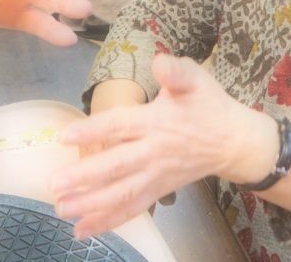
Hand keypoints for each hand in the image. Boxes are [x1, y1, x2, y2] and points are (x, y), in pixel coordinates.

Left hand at [50, 54, 255, 239]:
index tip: (64, 136)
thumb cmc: (209, 105)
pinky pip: (132, 208)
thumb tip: (161, 61)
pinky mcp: (159, 190)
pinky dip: (108, 221)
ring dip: (90, 204)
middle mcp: (153, 152)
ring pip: (121, 194)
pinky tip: (83, 229)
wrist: (235, 142)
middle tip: (55, 184)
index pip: (119, 126)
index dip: (92, 131)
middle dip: (85, 177)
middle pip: (116, 167)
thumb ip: (177, 71)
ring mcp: (156, 176)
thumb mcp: (196, 79)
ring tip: (61, 210)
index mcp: (157, 122)